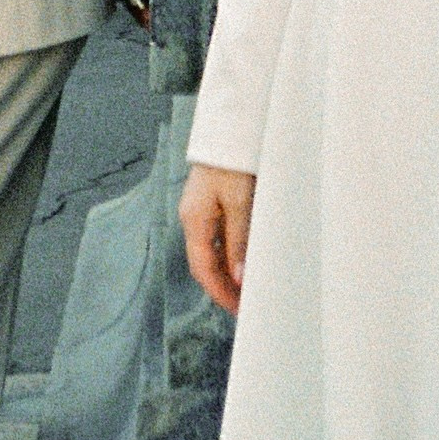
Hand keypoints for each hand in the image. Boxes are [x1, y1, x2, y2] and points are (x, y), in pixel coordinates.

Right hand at [180, 163, 256, 314]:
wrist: (228, 129)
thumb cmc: (233, 162)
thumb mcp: (241, 204)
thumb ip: (239, 242)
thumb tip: (239, 277)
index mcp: (194, 221)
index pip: (203, 269)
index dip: (220, 293)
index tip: (238, 310)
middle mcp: (192, 218)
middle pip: (204, 264)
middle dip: (222, 287)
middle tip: (244, 306)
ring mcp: (199, 211)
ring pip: (210, 252)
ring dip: (226, 273)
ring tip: (246, 289)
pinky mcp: (209, 203)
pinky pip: (215, 238)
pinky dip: (227, 255)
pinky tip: (242, 261)